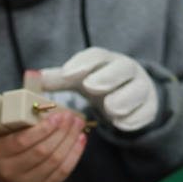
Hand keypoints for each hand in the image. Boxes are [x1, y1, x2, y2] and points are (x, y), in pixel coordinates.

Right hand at [0, 105, 86, 181]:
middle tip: (71, 117)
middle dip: (60, 131)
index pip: (21, 141)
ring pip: (54, 160)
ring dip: (69, 140)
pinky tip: (79, 139)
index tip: (57, 115)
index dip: (42, 129)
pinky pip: (62, 171)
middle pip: (41, 150)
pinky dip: (74, 154)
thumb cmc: (3, 149)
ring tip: (77, 124)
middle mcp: (11, 170)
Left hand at [41, 47, 158, 131]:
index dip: (82, 63)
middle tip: (92, 87)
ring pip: (137, 89)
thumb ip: (59, 78)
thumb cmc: (100, 82)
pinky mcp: (149, 106)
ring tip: (109, 109)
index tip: (67, 74)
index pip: (96, 55)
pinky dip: (135, 118)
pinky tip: (122, 125)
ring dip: (124, 98)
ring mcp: (141, 87)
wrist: (132, 92)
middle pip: (121, 68)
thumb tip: (33, 77)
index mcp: (106, 60)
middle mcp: (126, 69)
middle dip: (107, 77)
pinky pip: (146, 111)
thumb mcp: (79, 78)